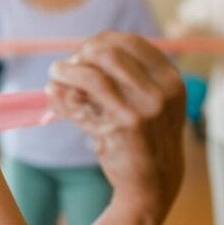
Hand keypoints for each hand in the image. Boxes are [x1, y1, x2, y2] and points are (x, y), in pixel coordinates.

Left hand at [48, 32, 185, 224]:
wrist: (155, 183)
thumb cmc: (147, 135)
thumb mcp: (151, 100)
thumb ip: (122, 74)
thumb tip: (76, 55)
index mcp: (170, 79)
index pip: (128, 41)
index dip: (100, 41)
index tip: (86, 52)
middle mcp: (160, 93)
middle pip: (105, 52)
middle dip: (80, 55)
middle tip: (70, 67)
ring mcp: (141, 112)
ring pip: (90, 74)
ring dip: (64, 71)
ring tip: (55, 74)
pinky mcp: (119, 130)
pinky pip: (79, 103)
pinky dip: (60, 95)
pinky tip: (53, 92)